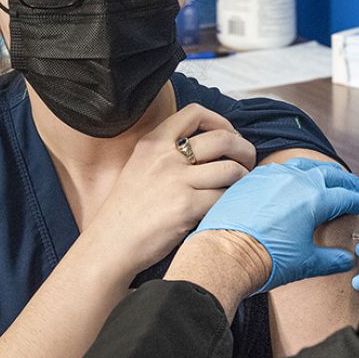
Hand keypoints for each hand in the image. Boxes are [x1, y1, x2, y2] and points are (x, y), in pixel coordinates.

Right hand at [82, 104, 256, 279]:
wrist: (111, 244)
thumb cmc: (128, 210)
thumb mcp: (140, 166)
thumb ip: (167, 152)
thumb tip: (209, 144)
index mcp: (152, 143)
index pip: (195, 113)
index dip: (221, 122)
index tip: (229, 137)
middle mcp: (164, 157)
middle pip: (223, 138)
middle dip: (244, 149)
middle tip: (247, 162)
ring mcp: (176, 181)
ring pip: (230, 169)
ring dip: (243, 177)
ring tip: (241, 185)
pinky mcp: (186, 207)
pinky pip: (225, 197)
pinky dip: (233, 200)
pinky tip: (229, 205)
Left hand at [191, 158, 358, 292]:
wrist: (225, 255)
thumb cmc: (266, 260)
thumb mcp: (306, 262)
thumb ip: (331, 260)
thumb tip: (347, 260)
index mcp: (315, 199)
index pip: (345, 196)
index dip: (357, 200)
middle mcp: (295, 181)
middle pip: (327, 174)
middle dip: (343, 180)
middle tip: (352, 186)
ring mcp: (271, 176)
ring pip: (301, 165)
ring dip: (317, 170)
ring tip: (324, 176)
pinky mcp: (250, 179)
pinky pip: (276, 169)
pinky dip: (290, 172)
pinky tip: (289, 180)